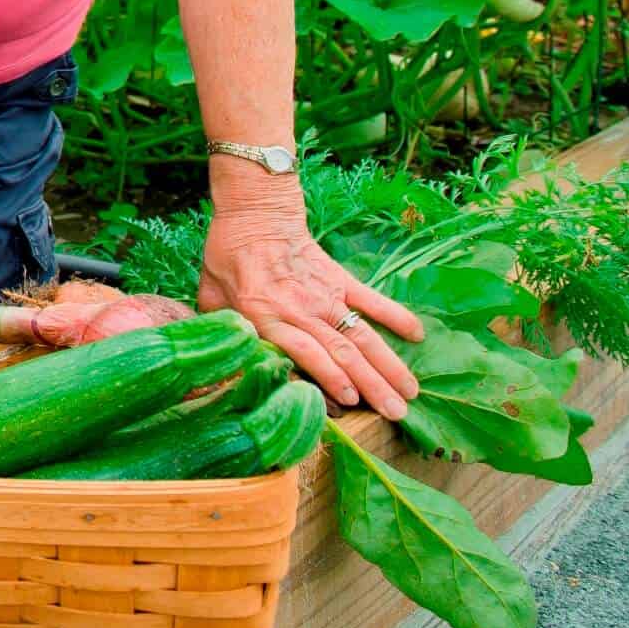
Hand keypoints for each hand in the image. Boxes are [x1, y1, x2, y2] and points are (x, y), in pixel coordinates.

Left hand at [198, 204, 423, 420]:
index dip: (330, 377)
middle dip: (372, 386)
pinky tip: (417, 335)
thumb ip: (221, 330)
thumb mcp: (211, 296)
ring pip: (362, 334)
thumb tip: (219, 364)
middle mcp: (301, 309)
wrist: (254, 214)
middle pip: (342, 352)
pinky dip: (395, 315)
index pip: (305, 352)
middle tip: (397, 413)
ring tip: (411, 392)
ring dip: (388, 364)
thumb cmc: (227, 258)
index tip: (352, 401)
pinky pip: (371, 299)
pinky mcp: (340, 279)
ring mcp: (325, 294)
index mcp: (266, 315)